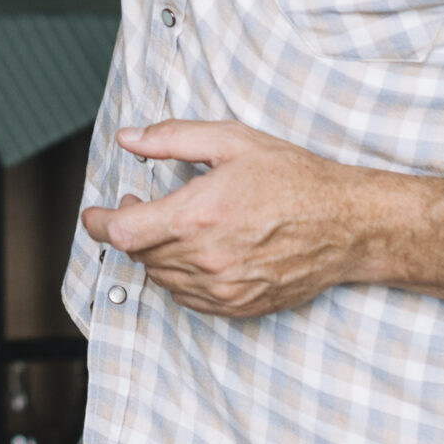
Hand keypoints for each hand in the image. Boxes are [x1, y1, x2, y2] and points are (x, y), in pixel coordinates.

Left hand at [78, 120, 371, 317]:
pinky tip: (193, 251)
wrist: (348, 223)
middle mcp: (206, 258)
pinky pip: (188, 298)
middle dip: (130, 228)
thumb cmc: (295, 178)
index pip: (123, 232)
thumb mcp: (232, 141)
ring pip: (161, 277)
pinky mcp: (240, 305)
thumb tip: (129, 137)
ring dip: (154, 252)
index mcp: (198, 215)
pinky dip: (179, 276)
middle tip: (140, 204)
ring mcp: (224, 287)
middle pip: (139, 254)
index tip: (95, 213)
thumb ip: (172, 138)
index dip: (98, 223)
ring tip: (169, 224)